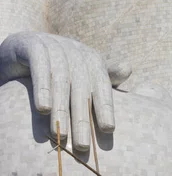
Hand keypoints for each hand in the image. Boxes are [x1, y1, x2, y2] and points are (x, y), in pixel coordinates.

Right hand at [0, 32, 130, 150]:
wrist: (25, 44)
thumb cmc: (57, 64)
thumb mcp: (80, 70)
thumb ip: (102, 75)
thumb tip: (128, 69)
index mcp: (90, 58)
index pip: (101, 83)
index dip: (105, 105)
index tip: (109, 129)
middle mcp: (75, 50)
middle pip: (81, 86)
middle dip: (82, 116)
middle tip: (82, 144)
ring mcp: (54, 46)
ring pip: (60, 79)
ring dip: (62, 107)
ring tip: (61, 135)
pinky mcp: (33, 46)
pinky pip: (39, 66)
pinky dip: (42, 87)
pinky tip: (43, 108)